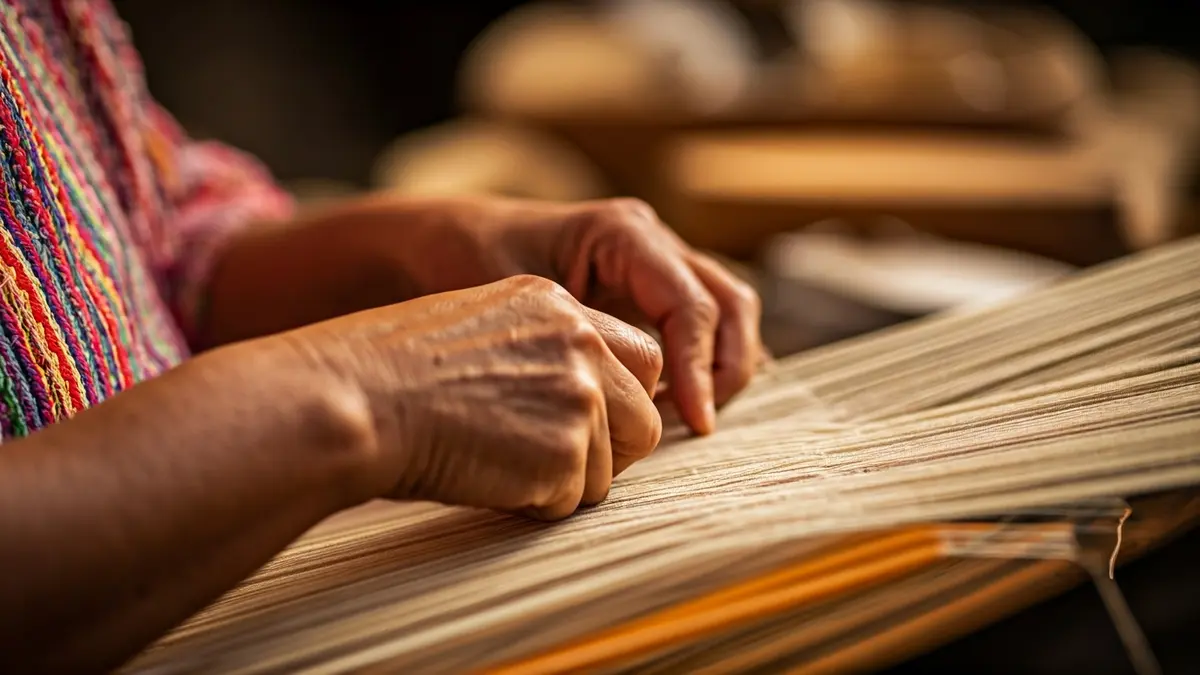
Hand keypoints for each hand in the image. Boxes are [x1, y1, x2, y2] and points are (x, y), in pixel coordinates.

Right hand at [283, 275, 662, 519]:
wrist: (355, 398)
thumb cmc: (392, 373)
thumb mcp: (477, 329)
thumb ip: (539, 350)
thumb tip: (578, 401)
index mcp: (558, 304)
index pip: (638, 357)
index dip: (617, 402)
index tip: (587, 427)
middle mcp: (580, 341)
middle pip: (644, 415)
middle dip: (611, 450)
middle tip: (550, 462)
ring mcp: (579, 393)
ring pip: (612, 467)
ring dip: (565, 481)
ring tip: (497, 463)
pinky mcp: (565, 449)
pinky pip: (572, 500)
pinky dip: (534, 504)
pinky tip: (486, 477)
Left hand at [383, 196, 764, 434]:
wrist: (442, 245)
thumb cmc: (471, 266)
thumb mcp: (521, 301)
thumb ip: (578, 342)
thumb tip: (628, 405)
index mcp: (624, 233)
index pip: (690, 305)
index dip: (700, 369)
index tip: (694, 423)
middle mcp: (651, 243)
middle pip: (729, 303)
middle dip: (727, 368)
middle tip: (700, 425)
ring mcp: (655, 265)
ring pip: (725, 313)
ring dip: (720, 368)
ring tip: (685, 420)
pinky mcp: (647, 294)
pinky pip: (697, 326)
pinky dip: (701, 366)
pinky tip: (675, 409)